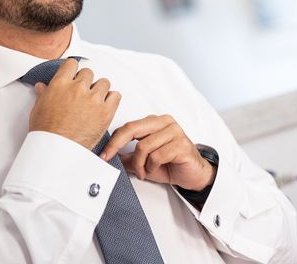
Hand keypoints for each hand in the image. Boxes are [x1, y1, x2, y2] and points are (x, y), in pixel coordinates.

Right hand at [29, 58, 120, 149]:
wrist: (57, 150)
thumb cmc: (46, 132)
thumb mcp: (39, 109)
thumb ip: (44, 94)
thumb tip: (42, 86)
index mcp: (60, 84)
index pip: (72, 64)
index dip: (73, 70)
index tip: (74, 76)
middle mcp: (78, 88)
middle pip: (89, 73)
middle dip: (86, 82)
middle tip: (82, 94)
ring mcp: (93, 99)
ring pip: (104, 82)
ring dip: (100, 90)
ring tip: (94, 101)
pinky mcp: (106, 111)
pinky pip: (116, 95)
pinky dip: (111, 99)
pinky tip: (104, 106)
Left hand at [101, 115, 215, 190]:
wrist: (193, 175)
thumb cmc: (170, 165)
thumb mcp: (144, 161)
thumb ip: (129, 156)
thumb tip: (110, 157)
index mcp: (155, 122)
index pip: (129, 126)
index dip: (113, 141)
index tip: (103, 154)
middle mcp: (165, 122)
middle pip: (132, 129)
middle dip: (116, 145)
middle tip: (108, 158)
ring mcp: (175, 132)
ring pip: (143, 146)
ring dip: (139, 164)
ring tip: (144, 171)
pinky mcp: (181, 144)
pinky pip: (157, 155)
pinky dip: (151, 166)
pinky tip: (154, 169)